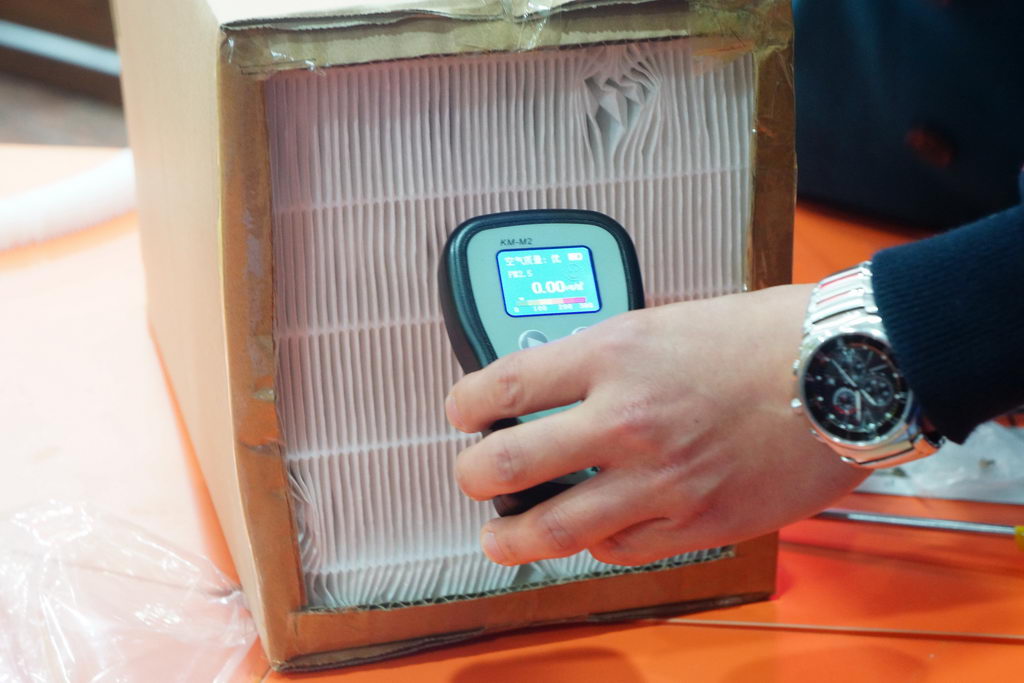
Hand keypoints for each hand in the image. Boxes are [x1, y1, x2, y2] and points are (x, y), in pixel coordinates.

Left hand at [445, 284, 867, 565]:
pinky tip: (586, 538)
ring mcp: (659, 477)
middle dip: (472, 476)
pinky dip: (592, 547)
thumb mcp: (664, 320)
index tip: (462, 413)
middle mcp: (626, 418)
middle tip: (472, 477)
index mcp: (613, 354)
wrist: (845, 369)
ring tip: (498, 538)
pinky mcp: (697, 520)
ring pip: (554, 528)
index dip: (464, 403)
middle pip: (507, 464)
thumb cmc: (764, 337)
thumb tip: (554, 383)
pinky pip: (620, 550)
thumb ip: (604, 357)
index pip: (501, 383)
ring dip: (512, 538)